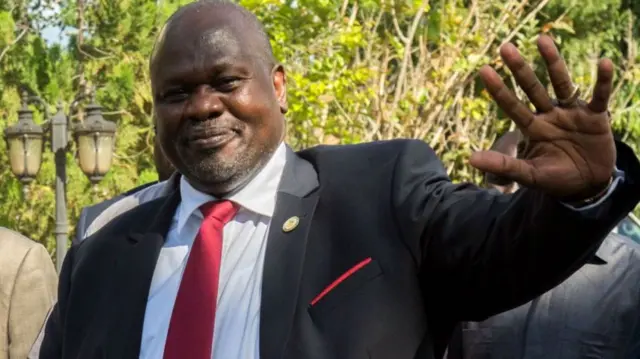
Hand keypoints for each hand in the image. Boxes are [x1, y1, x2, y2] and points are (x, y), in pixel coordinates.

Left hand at [470, 35, 615, 199]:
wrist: (587, 185)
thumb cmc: (555, 179)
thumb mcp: (529, 175)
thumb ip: (503, 166)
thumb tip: (469, 158)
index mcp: (532, 128)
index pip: (511, 105)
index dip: (499, 89)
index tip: (484, 70)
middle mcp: (549, 115)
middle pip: (532, 88)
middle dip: (519, 69)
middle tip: (505, 47)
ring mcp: (572, 113)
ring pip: (561, 83)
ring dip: (553, 62)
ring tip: (541, 39)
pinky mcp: (596, 117)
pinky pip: (600, 96)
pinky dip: (603, 81)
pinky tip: (604, 63)